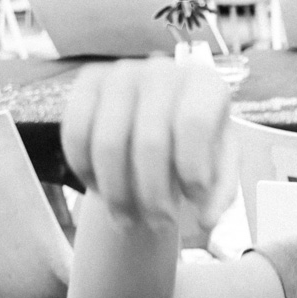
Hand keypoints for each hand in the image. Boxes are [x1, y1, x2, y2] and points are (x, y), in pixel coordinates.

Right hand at [62, 57, 236, 229]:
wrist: (161, 126)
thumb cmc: (197, 149)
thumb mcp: (219, 169)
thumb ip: (219, 194)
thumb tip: (205, 221)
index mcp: (205, 84)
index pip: (193, 123)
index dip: (192, 168)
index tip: (194, 201)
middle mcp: (162, 70)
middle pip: (150, 142)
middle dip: (154, 196)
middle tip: (160, 227)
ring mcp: (120, 72)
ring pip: (109, 143)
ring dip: (117, 194)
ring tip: (129, 222)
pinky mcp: (87, 82)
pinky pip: (76, 134)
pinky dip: (86, 171)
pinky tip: (100, 192)